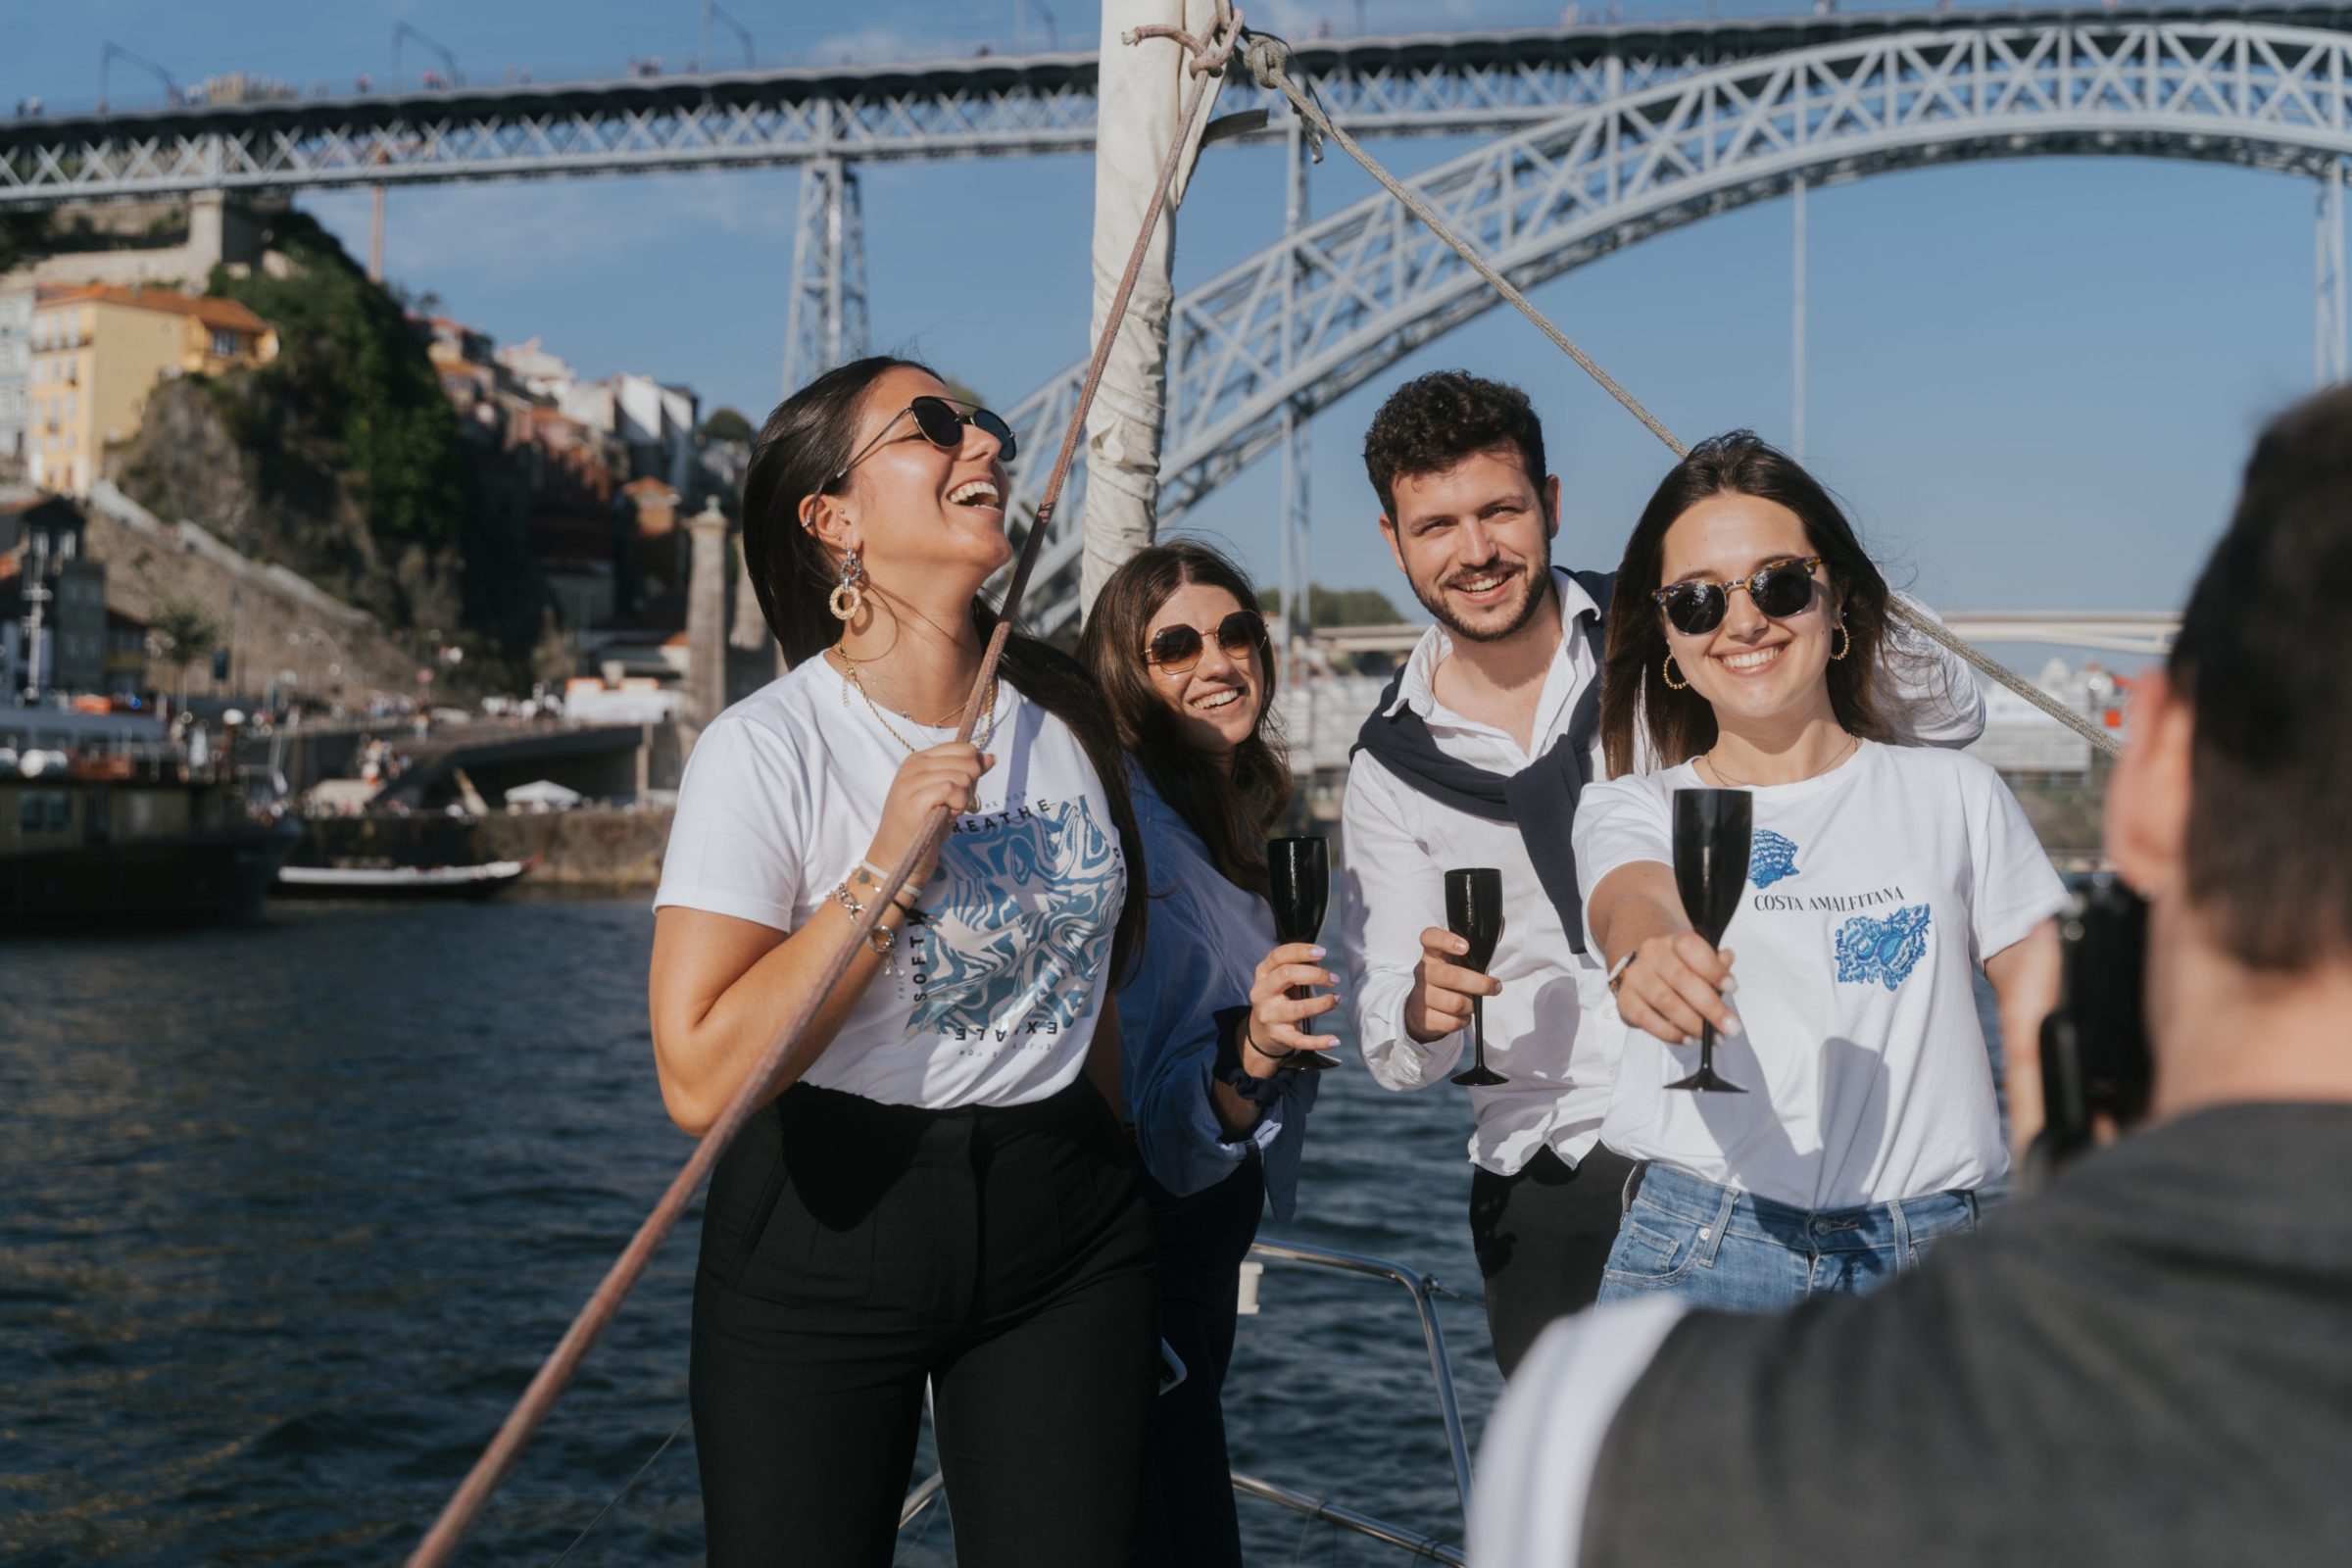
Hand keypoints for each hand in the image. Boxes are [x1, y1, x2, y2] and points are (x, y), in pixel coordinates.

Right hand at [866, 741, 992, 890]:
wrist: (897, 858)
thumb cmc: (924, 827)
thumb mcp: (949, 795)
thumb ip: (967, 774)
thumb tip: (990, 757)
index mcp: (920, 759)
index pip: (963, 748)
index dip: (973, 770)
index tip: (960, 791)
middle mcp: (913, 765)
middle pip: (967, 761)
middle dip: (970, 786)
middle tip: (952, 805)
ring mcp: (911, 781)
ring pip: (961, 776)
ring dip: (962, 799)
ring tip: (946, 812)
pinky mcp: (914, 800)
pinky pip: (951, 789)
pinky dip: (956, 805)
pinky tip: (945, 816)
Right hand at [1242, 941, 1341, 1072]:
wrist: (1262, 1031)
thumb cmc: (1280, 997)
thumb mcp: (1282, 979)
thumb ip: (1298, 966)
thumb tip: (1319, 958)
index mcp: (1263, 973)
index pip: (1278, 956)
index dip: (1301, 951)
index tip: (1323, 951)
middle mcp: (1262, 993)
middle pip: (1286, 975)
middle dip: (1315, 975)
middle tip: (1334, 979)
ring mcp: (1269, 1016)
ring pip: (1298, 1008)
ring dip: (1323, 1003)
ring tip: (1337, 999)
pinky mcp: (1279, 1036)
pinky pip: (1301, 1040)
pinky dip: (1319, 1041)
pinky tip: (1335, 1040)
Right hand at [1404, 927, 1501, 1043]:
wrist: (1421, 1008)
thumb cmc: (1449, 979)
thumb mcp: (1458, 961)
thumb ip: (1478, 947)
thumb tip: (1501, 923)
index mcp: (1432, 953)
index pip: (1429, 938)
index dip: (1446, 940)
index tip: (1465, 946)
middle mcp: (1424, 972)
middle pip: (1449, 976)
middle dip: (1478, 983)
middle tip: (1495, 986)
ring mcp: (1421, 995)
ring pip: (1454, 1003)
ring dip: (1471, 1005)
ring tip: (1474, 1003)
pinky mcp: (1423, 1017)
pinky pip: (1451, 1022)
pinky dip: (1463, 1021)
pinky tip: (1463, 1016)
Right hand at [1614, 933, 1740, 1048]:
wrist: (1644, 969)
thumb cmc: (1680, 968)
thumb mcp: (1699, 961)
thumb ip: (1715, 964)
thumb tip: (1727, 958)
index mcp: (1673, 941)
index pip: (1691, 948)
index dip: (1712, 968)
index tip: (1732, 988)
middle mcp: (1650, 954)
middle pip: (1681, 979)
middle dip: (1710, 1007)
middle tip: (1731, 1027)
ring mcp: (1635, 977)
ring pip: (1665, 1001)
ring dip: (1693, 1024)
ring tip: (1714, 1038)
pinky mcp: (1625, 1000)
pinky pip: (1646, 1019)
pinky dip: (1670, 1033)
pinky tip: (1688, 1039)